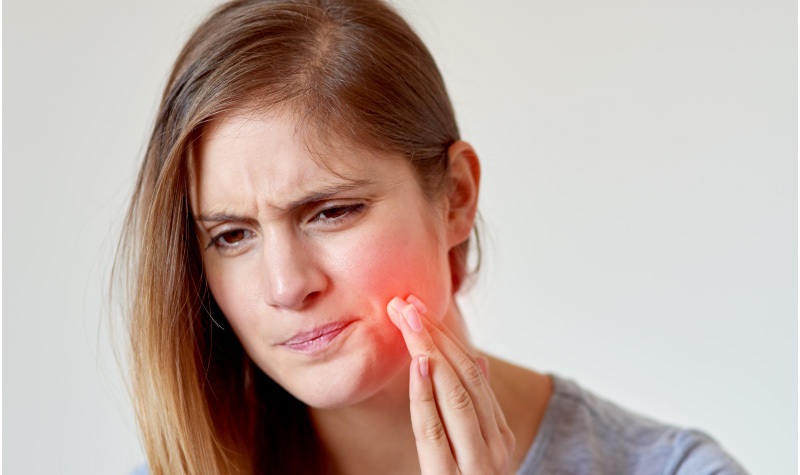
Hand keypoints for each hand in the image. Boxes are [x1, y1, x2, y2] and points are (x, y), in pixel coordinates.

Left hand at [387, 296, 514, 474]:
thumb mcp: (475, 447)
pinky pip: (434, 430)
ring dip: (429, 351)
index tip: (419, 309)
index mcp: (501, 436)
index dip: (446, 337)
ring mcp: (478, 465)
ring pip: (455, 396)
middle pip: (466, 377)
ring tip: (406, 320)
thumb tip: (479, 360)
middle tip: (405, 305)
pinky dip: (425, 395)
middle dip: (435, 335)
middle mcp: (496, 447)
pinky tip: (417, 364)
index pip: (474, 373)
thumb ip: (478, 410)